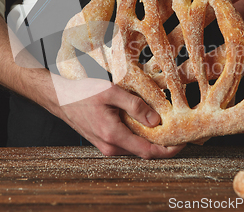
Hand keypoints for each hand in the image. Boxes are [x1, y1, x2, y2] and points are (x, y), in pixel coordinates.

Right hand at [57, 78, 184, 158]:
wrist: (60, 99)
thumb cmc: (82, 93)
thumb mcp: (111, 92)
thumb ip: (135, 106)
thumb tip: (156, 120)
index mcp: (113, 135)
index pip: (148, 151)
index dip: (169, 149)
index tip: (183, 142)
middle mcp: (110, 146)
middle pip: (144, 151)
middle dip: (163, 144)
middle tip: (179, 130)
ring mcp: (106, 146)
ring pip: (136, 147)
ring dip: (151, 139)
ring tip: (166, 124)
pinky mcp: (104, 142)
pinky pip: (127, 143)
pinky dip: (139, 136)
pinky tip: (145, 123)